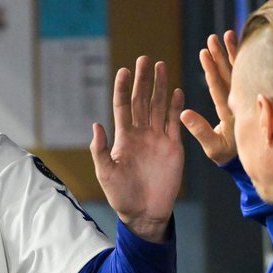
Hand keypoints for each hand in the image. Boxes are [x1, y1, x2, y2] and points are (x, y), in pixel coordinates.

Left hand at [91, 56, 184, 242]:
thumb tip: (96, 125)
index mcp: (123, 138)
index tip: (123, 70)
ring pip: (159, 107)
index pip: (122, 106)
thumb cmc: (121, 195)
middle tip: (144, 59)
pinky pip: (174, 122)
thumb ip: (100, 150)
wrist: (145, 212)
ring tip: (160, 66)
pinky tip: (175, 92)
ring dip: (160, 87)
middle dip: (142, 80)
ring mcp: (157, 138)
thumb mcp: (105, 173)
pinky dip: (175, 107)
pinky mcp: (173, 146)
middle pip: (142, 101)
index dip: (122, 88)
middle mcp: (140, 134)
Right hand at [180, 30, 238, 164]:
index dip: (211, 70)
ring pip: (239, 71)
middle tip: (213, 37)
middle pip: (230, 74)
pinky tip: (238, 44)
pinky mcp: (249, 94)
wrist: (254, 157)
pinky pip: (246, 73)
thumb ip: (200, 131)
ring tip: (227, 34)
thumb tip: (184, 114)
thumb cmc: (227, 154)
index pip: (219, 88)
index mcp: (231, 114)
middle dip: (221, 55)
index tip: (204, 53)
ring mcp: (247, 97)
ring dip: (232, 52)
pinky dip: (242, 59)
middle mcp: (241, 102)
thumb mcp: (213, 148)